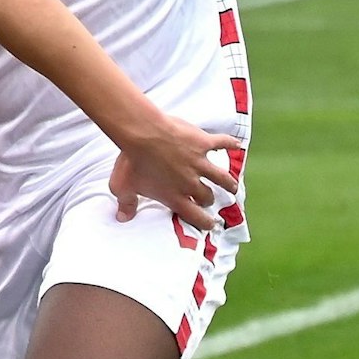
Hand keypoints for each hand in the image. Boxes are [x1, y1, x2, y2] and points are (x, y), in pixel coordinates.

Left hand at [108, 119, 243, 230]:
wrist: (142, 134)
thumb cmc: (131, 161)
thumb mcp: (122, 187)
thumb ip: (126, 204)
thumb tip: (122, 218)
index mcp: (174, 196)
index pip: (194, 216)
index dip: (204, 222)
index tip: (211, 225)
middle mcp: (190, 183)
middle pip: (207, 196)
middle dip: (209, 199)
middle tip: (210, 198)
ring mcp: (199, 163)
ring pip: (221, 177)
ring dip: (227, 182)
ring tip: (231, 185)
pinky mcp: (203, 143)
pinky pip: (222, 144)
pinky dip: (230, 144)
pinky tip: (237, 145)